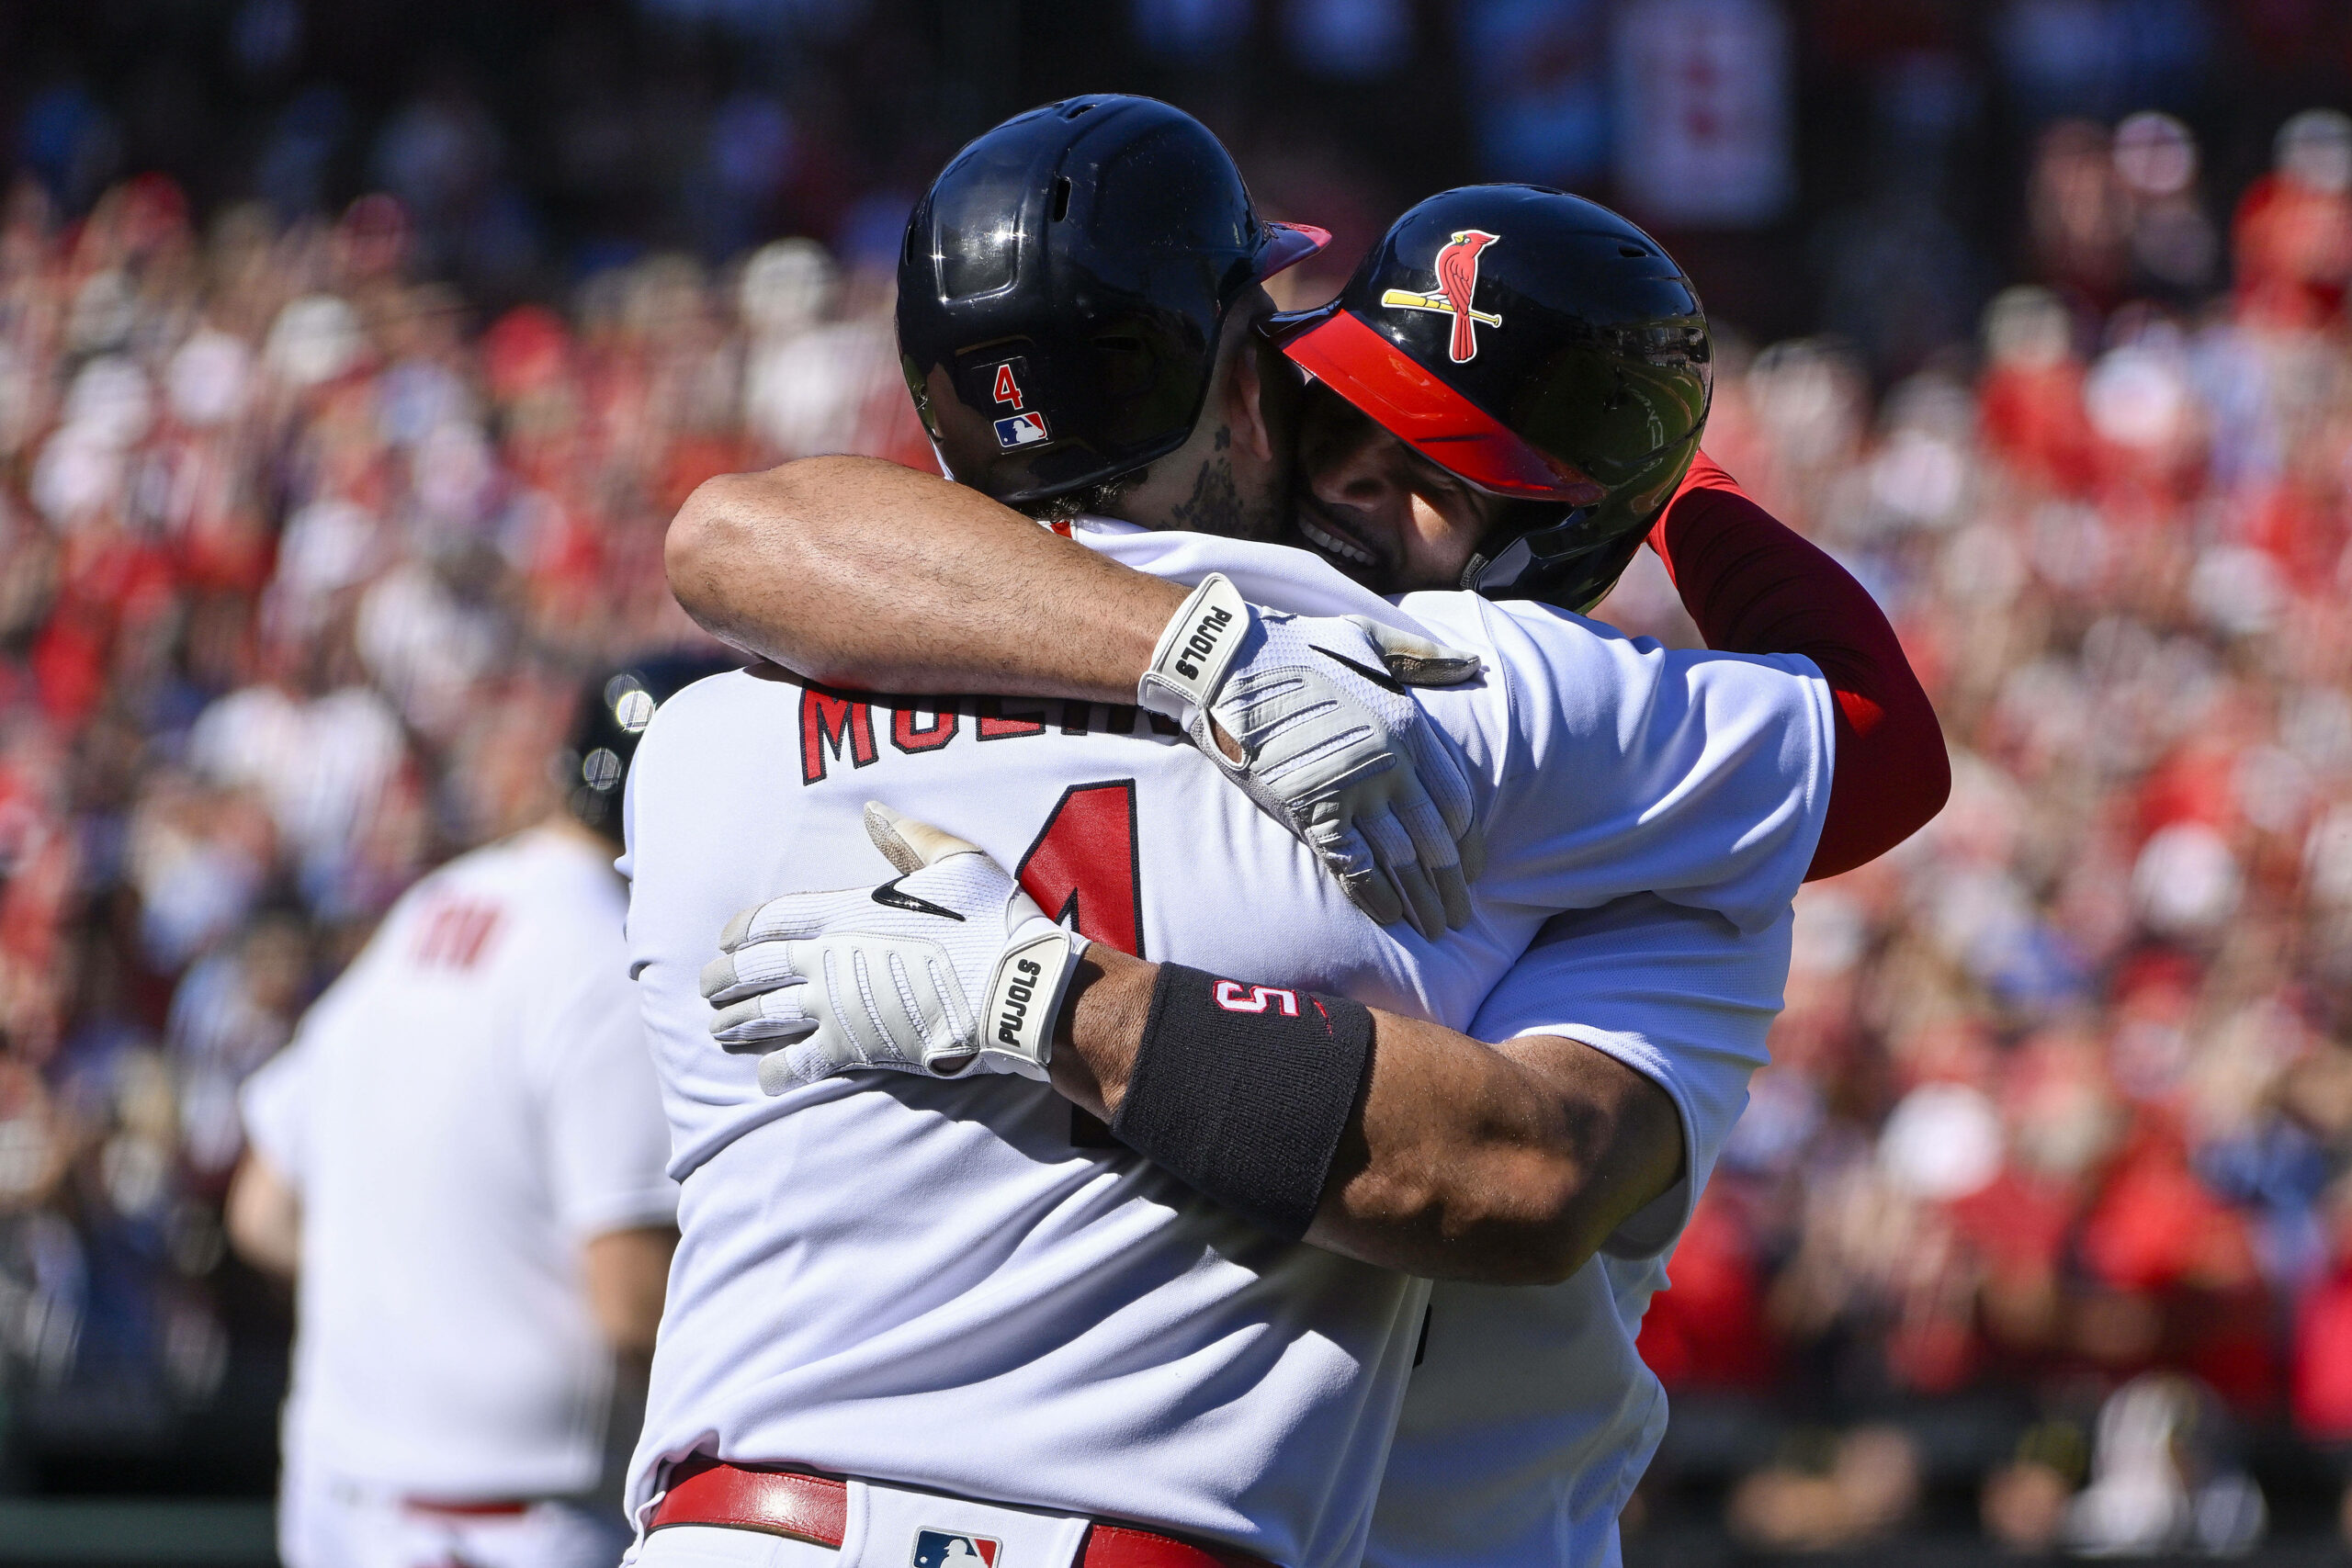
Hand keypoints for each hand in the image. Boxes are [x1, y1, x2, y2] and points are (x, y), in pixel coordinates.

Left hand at [701, 804, 1087, 1093]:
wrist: (1012, 990)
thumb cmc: (989, 923)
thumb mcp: (955, 860)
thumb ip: (907, 836)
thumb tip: (872, 811)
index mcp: (845, 912)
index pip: (772, 919)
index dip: (741, 930)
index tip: (726, 940)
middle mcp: (826, 959)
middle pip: (753, 969)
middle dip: (723, 980)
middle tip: (708, 989)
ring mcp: (834, 1007)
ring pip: (763, 1016)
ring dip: (734, 1023)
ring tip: (718, 1030)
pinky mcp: (852, 1051)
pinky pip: (795, 1064)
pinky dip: (774, 1072)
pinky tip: (764, 1076)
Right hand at [1139, 574, 1484, 938]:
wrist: (1231, 664)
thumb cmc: (1297, 648)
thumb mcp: (1369, 639)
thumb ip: (1424, 657)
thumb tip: (1473, 663)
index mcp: (1410, 725)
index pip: (1457, 800)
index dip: (1468, 842)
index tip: (1472, 869)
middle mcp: (1390, 763)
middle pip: (1435, 839)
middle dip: (1450, 884)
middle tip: (1459, 916)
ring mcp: (1352, 789)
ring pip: (1401, 859)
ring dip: (1421, 900)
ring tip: (1434, 928)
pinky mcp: (1312, 810)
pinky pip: (1355, 866)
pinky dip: (1375, 896)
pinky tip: (1391, 919)